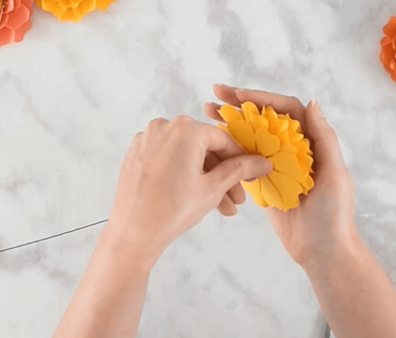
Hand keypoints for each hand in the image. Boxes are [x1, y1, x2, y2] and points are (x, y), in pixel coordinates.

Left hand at [104, 116, 271, 262]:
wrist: (133, 233)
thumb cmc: (171, 210)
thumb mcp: (214, 187)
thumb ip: (240, 169)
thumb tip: (261, 162)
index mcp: (185, 129)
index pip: (223, 140)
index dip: (241, 160)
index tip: (251, 175)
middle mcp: (163, 127)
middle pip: (204, 149)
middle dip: (223, 175)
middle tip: (236, 198)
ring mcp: (146, 140)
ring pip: (187, 156)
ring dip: (206, 179)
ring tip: (220, 206)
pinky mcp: (136, 154)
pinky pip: (169, 160)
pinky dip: (184, 175)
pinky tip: (197, 197)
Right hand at [204, 84, 357, 267]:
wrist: (322, 252)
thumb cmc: (335, 214)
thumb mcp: (334, 174)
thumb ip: (324, 139)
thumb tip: (312, 102)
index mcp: (312, 142)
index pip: (286, 110)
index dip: (263, 98)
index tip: (239, 95)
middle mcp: (293, 149)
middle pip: (265, 119)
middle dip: (241, 104)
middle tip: (215, 93)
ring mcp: (276, 166)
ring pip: (251, 137)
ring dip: (231, 123)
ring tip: (206, 111)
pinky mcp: (264, 184)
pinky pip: (244, 162)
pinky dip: (229, 149)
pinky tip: (211, 142)